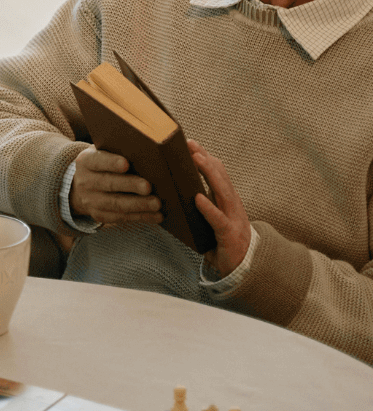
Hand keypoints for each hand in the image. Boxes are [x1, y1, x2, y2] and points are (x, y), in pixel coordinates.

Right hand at [69, 146, 162, 225]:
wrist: (83, 186)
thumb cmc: (104, 165)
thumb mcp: (104, 153)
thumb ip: (119, 151)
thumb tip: (147, 154)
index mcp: (86, 161)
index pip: (97, 160)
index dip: (111, 162)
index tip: (126, 164)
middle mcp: (85, 181)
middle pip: (108, 183)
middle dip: (129, 185)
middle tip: (148, 187)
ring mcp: (90, 200)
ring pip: (115, 203)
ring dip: (138, 204)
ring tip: (157, 204)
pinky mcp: (99, 215)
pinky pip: (121, 217)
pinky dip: (141, 216)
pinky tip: (157, 215)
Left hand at [190, 139, 250, 277]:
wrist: (241, 268)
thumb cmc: (219, 240)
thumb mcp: (209, 218)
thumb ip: (197, 203)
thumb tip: (170, 189)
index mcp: (227, 200)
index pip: (218, 174)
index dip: (206, 157)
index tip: (191, 143)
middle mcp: (232, 206)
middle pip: (221, 177)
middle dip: (206, 159)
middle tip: (190, 143)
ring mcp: (233, 219)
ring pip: (223, 192)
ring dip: (209, 174)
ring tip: (196, 160)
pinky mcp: (229, 235)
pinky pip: (218, 220)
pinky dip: (208, 208)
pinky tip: (197, 198)